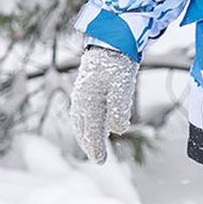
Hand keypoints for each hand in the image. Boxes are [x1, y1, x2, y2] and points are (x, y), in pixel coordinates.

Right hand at [69, 46, 137, 163]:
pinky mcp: (85, 89)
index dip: (95, 148)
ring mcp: (81, 94)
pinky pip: (82, 113)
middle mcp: (81, 100)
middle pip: (83, 129)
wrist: (110, 41)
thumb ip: (119, 109)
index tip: (100, 161)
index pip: (91, 132)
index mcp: (88, 102)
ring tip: (93, 146)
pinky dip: (86, 123)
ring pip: (80, 122)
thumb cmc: (117, 64)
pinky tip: (94, 125)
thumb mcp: (121, 87)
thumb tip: (118, 129)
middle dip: (89, 144)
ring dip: (86, 135)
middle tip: (98, 159)